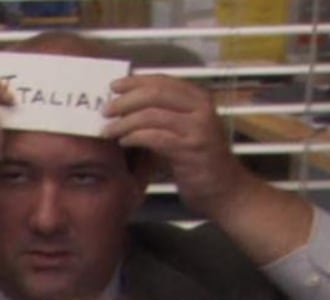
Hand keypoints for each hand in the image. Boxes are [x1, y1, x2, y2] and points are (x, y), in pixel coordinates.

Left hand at [103, 74, 251, 218]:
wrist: (223, 189)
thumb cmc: (196, 162)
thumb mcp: (180, 132)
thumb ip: (161, 118)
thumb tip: (125, 109)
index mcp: (198, 99)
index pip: (162, 81)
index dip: (135, 81)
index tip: (113, 86)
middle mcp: (201, 108)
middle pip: (155, 94)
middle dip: (126, 101)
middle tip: (105, 110)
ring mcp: (198, 128)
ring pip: (152, 115)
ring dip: (124, 122)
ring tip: (108, 130)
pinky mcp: (191, 149)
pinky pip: (156, 138)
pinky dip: (135, 137)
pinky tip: (123, 142)